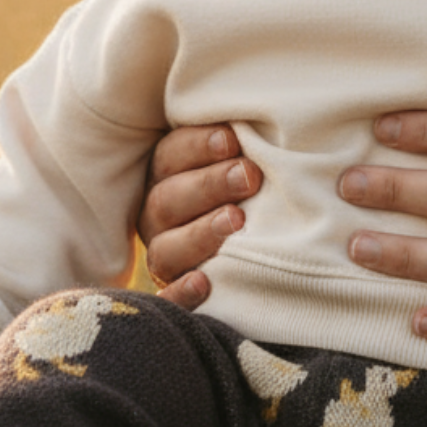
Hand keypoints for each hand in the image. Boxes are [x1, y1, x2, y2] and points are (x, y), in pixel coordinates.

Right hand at [138, 124, 260, 307]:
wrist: (266, 265)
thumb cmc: (254, 198)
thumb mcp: (245, 167)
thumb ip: (243, 149)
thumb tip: (258, 124)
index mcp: (168, 179)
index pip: (170, 157)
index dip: (197, 146)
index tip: (233, 140)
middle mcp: (159, 219)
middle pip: (168, 199)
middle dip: (208, 185)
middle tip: (250, 176)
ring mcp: (166, 260)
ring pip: (165, 249)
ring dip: (200, 233)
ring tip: (236, 220)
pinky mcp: (176, 298)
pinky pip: (169, 302)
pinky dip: (182, 294)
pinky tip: (204, 282)